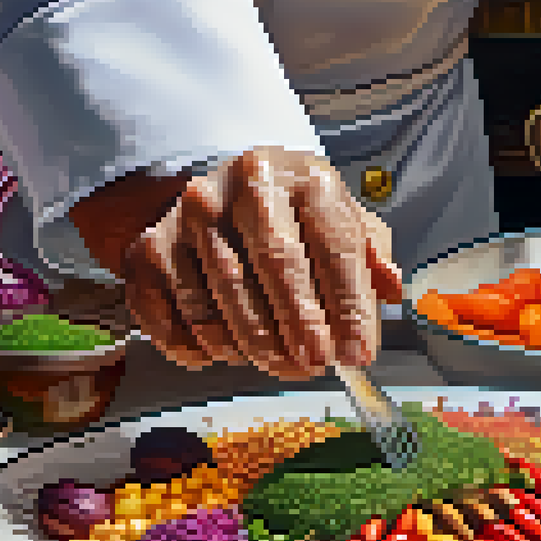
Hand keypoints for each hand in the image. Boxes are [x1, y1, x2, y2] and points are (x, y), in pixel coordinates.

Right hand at [119, 146, 401, 379]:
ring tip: (278, 363)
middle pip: (274, 262)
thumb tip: (391, 289)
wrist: (219, 194)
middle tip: (313, 364)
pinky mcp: (149, 249)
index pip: (333, 243)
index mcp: (301, 176)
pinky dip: (197, 346)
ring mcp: (189, 216)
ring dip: (252, 343)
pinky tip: (222, 354)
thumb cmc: (290, 216)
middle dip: (298, 322)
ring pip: (221, 294)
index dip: (348, 304)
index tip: (357, 351)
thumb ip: (370, 253)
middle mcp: (242, 186)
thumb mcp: (339, 219)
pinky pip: (170, 314)